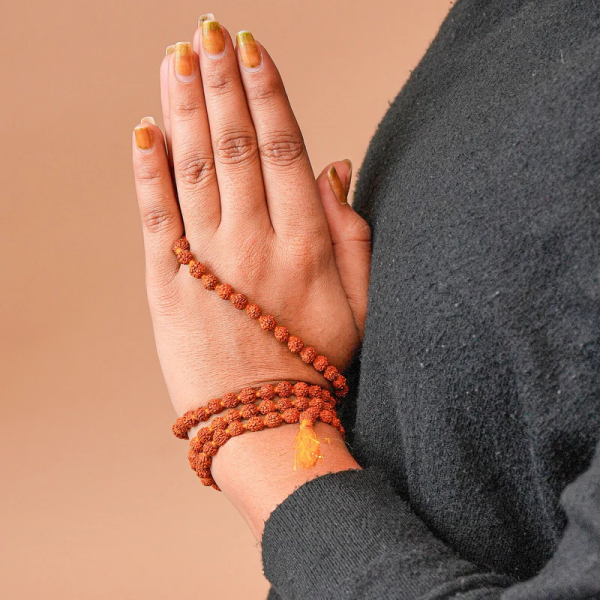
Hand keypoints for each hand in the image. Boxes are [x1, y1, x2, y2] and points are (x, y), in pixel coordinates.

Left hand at [131, 16, 369, 535]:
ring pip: (192, 167)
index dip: (266, 95)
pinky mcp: (168, 283)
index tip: (253, 50)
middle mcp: (253, 240)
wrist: (261, 421)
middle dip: (221, 82)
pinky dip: (148, 170)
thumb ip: (352, 232)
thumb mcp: (361, 302)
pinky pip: (156, 215)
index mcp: (304, 242)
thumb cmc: (317, 364)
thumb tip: (335, 169)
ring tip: (178, 60)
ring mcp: (206, 260)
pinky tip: (143, 130)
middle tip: (209, 33)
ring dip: (184, 108)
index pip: (282, 148)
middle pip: (233, 144)